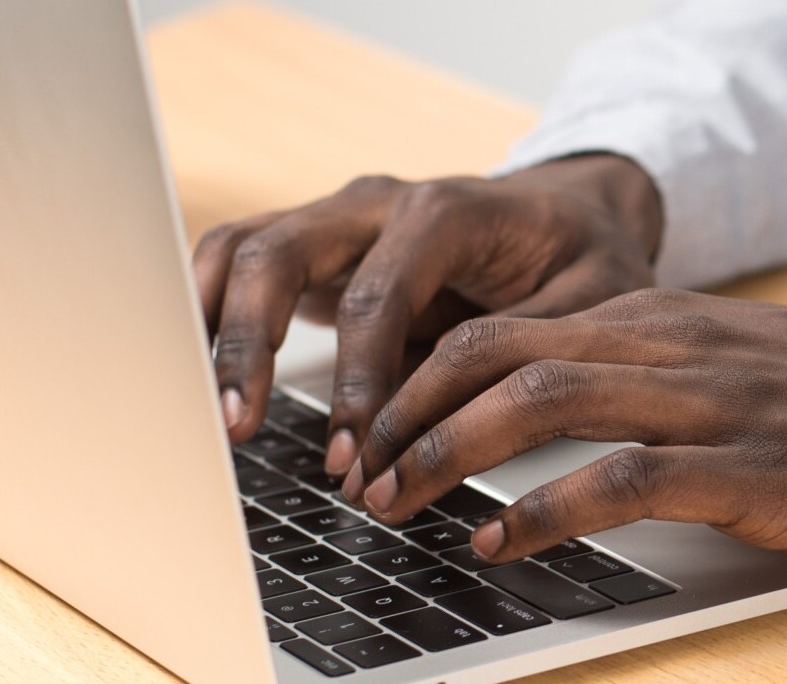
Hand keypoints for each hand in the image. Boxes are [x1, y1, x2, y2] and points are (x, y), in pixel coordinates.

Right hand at [192, 155, 661, 475]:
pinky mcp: (316, 247)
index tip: (351, 452)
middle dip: (249, 344)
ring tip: (203, 413)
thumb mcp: (590, 299)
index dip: (357, 380)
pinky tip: (196, 380)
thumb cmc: (584, 256)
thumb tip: (469, 422)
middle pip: (279, 253)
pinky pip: (238, 267)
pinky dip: (208, 316)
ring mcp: (337, 219)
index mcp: (446, 211)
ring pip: (240, 251)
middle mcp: (377, 204)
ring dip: (212, 329)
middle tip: (238, 428)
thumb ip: (528, 348)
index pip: (377, 296)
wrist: (572, 210)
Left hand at [344, 289, 786, 565]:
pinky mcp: (751, 471)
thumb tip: (579, 401)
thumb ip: (668, 370)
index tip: (378, 428)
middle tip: (359, 471)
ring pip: (541, 398)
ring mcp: (714, 405)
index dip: (424, 374)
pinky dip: (540, 509)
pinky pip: (619, 477)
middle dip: (406, 409)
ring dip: (445, 451)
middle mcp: (679, 347)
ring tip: (396, 503)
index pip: (513, 325)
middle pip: (501, 350)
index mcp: (674, 321)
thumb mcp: (753, 364)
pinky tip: (497, 541)